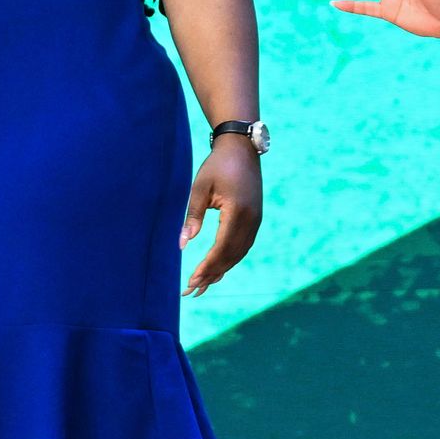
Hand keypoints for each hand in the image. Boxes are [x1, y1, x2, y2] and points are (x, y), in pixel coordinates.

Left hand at [181, 135, 263, 294]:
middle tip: (192, 290)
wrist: (242, 147)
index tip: (191, 281)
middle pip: (231, 256)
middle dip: (212, 275)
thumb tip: (183, 244)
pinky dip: (230, 260)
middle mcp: (251, 220)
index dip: (207, 267)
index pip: (221, 248)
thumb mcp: (200, 187)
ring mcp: (256, 220)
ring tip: (203, 285)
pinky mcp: (256, 218)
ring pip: (239, 253)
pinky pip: (243, 245)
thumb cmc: (218, 165)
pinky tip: (219, 269)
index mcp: (237, 212)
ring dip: (221, 270)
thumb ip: (192, 216)